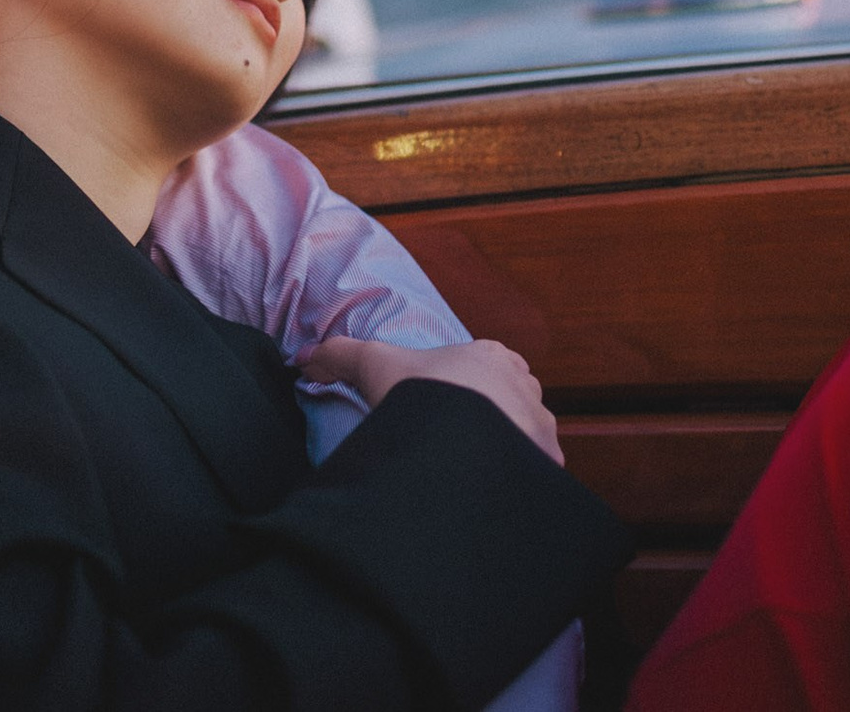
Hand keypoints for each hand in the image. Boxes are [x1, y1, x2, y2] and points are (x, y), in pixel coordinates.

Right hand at [302, 336, 562, 464]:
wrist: (463, 445)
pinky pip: (530, 473)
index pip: (477, 366)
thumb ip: (338, 357)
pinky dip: (510, 482)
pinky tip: (481, 494)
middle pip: (501, 402)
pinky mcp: (547, 467)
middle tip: (444, 444)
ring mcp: (541, 428)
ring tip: (461, 474)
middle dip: (480, 421)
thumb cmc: (425, 394)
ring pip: (518, 438)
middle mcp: (526, 387)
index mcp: (492, 355)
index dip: (453, 386)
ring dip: (497, 452)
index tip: (432, 409)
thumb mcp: (373, 364)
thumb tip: (302, 357)